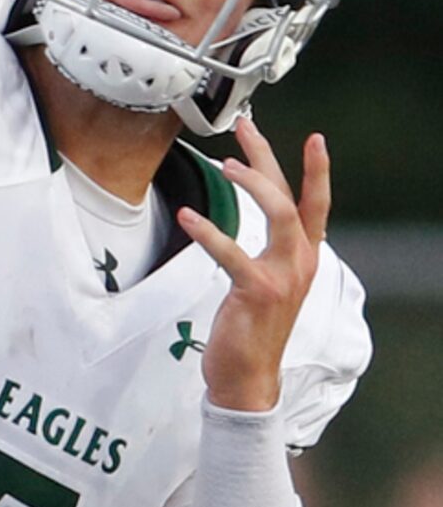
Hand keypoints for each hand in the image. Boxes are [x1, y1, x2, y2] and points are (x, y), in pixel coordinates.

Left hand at [179, 117, 328, 411]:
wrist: (248, 377)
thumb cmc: (251, 326)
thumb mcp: (266, 280)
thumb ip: (265, 248)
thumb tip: (249, 219)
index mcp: (302, 259)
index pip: (316, 207)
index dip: (318, 172)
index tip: (316, 139)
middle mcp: (299, 264)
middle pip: (292, 199)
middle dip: (270, 159)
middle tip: (247, 128)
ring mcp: (282, 278)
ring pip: (280, 216)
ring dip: (254, 185)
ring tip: (226, 164)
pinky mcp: (257, 291)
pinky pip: (233, 253)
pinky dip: (210, 231)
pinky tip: (188, 214)